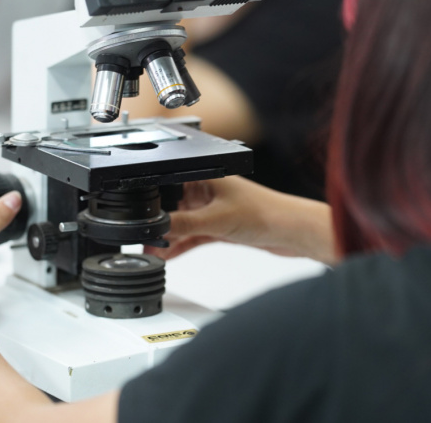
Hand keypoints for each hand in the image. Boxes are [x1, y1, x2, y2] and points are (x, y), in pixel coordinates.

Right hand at [149, 176, 337, 264]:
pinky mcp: (219, 225)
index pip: (168, 184)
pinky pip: (192, 234)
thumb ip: (183, 224)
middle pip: (172, 206)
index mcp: (204, 175)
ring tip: (152, 252)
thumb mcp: (216, 219)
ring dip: (167, 237)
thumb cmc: (265, 212)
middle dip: (157, 224)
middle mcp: (206, 189)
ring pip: (181, 222)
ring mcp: (212, 208)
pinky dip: (180, 244)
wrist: (291, 231)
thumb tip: (155, 228)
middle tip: (143, 241)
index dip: (152, 202)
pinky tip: (168, 254)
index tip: (140, 220)